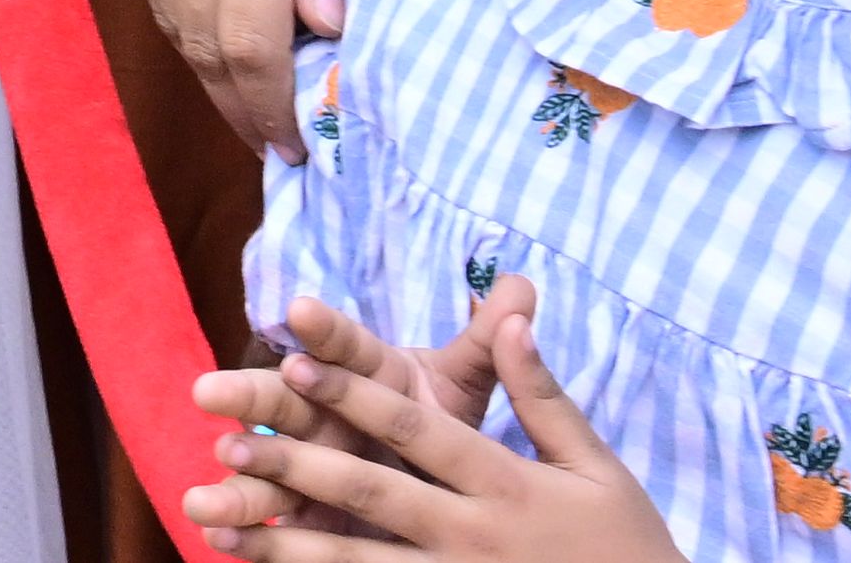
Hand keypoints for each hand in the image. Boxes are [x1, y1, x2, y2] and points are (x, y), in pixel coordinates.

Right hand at [105, 0, 370, 154]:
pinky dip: (184, 9)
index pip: (253, 45)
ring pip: (169, 14)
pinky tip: (216, 16)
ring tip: (250, 91)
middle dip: (241, 104)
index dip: (273, 109)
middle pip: (202, 44)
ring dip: (209, 65)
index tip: (298, 141)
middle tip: (276, 134)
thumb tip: (323, 30)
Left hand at [191, 290, 685, 560]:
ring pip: (360, 560)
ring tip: (223, 517)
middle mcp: (475, 536)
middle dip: (301, 463)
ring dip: (290, 539)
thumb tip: (514, 311)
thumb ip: (544, 395)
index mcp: (507, 484)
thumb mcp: (597, 467)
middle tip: (233, 435)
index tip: (295, 361)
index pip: (417, 431)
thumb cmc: (628, 544)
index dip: (355, 395)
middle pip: (375, 492)